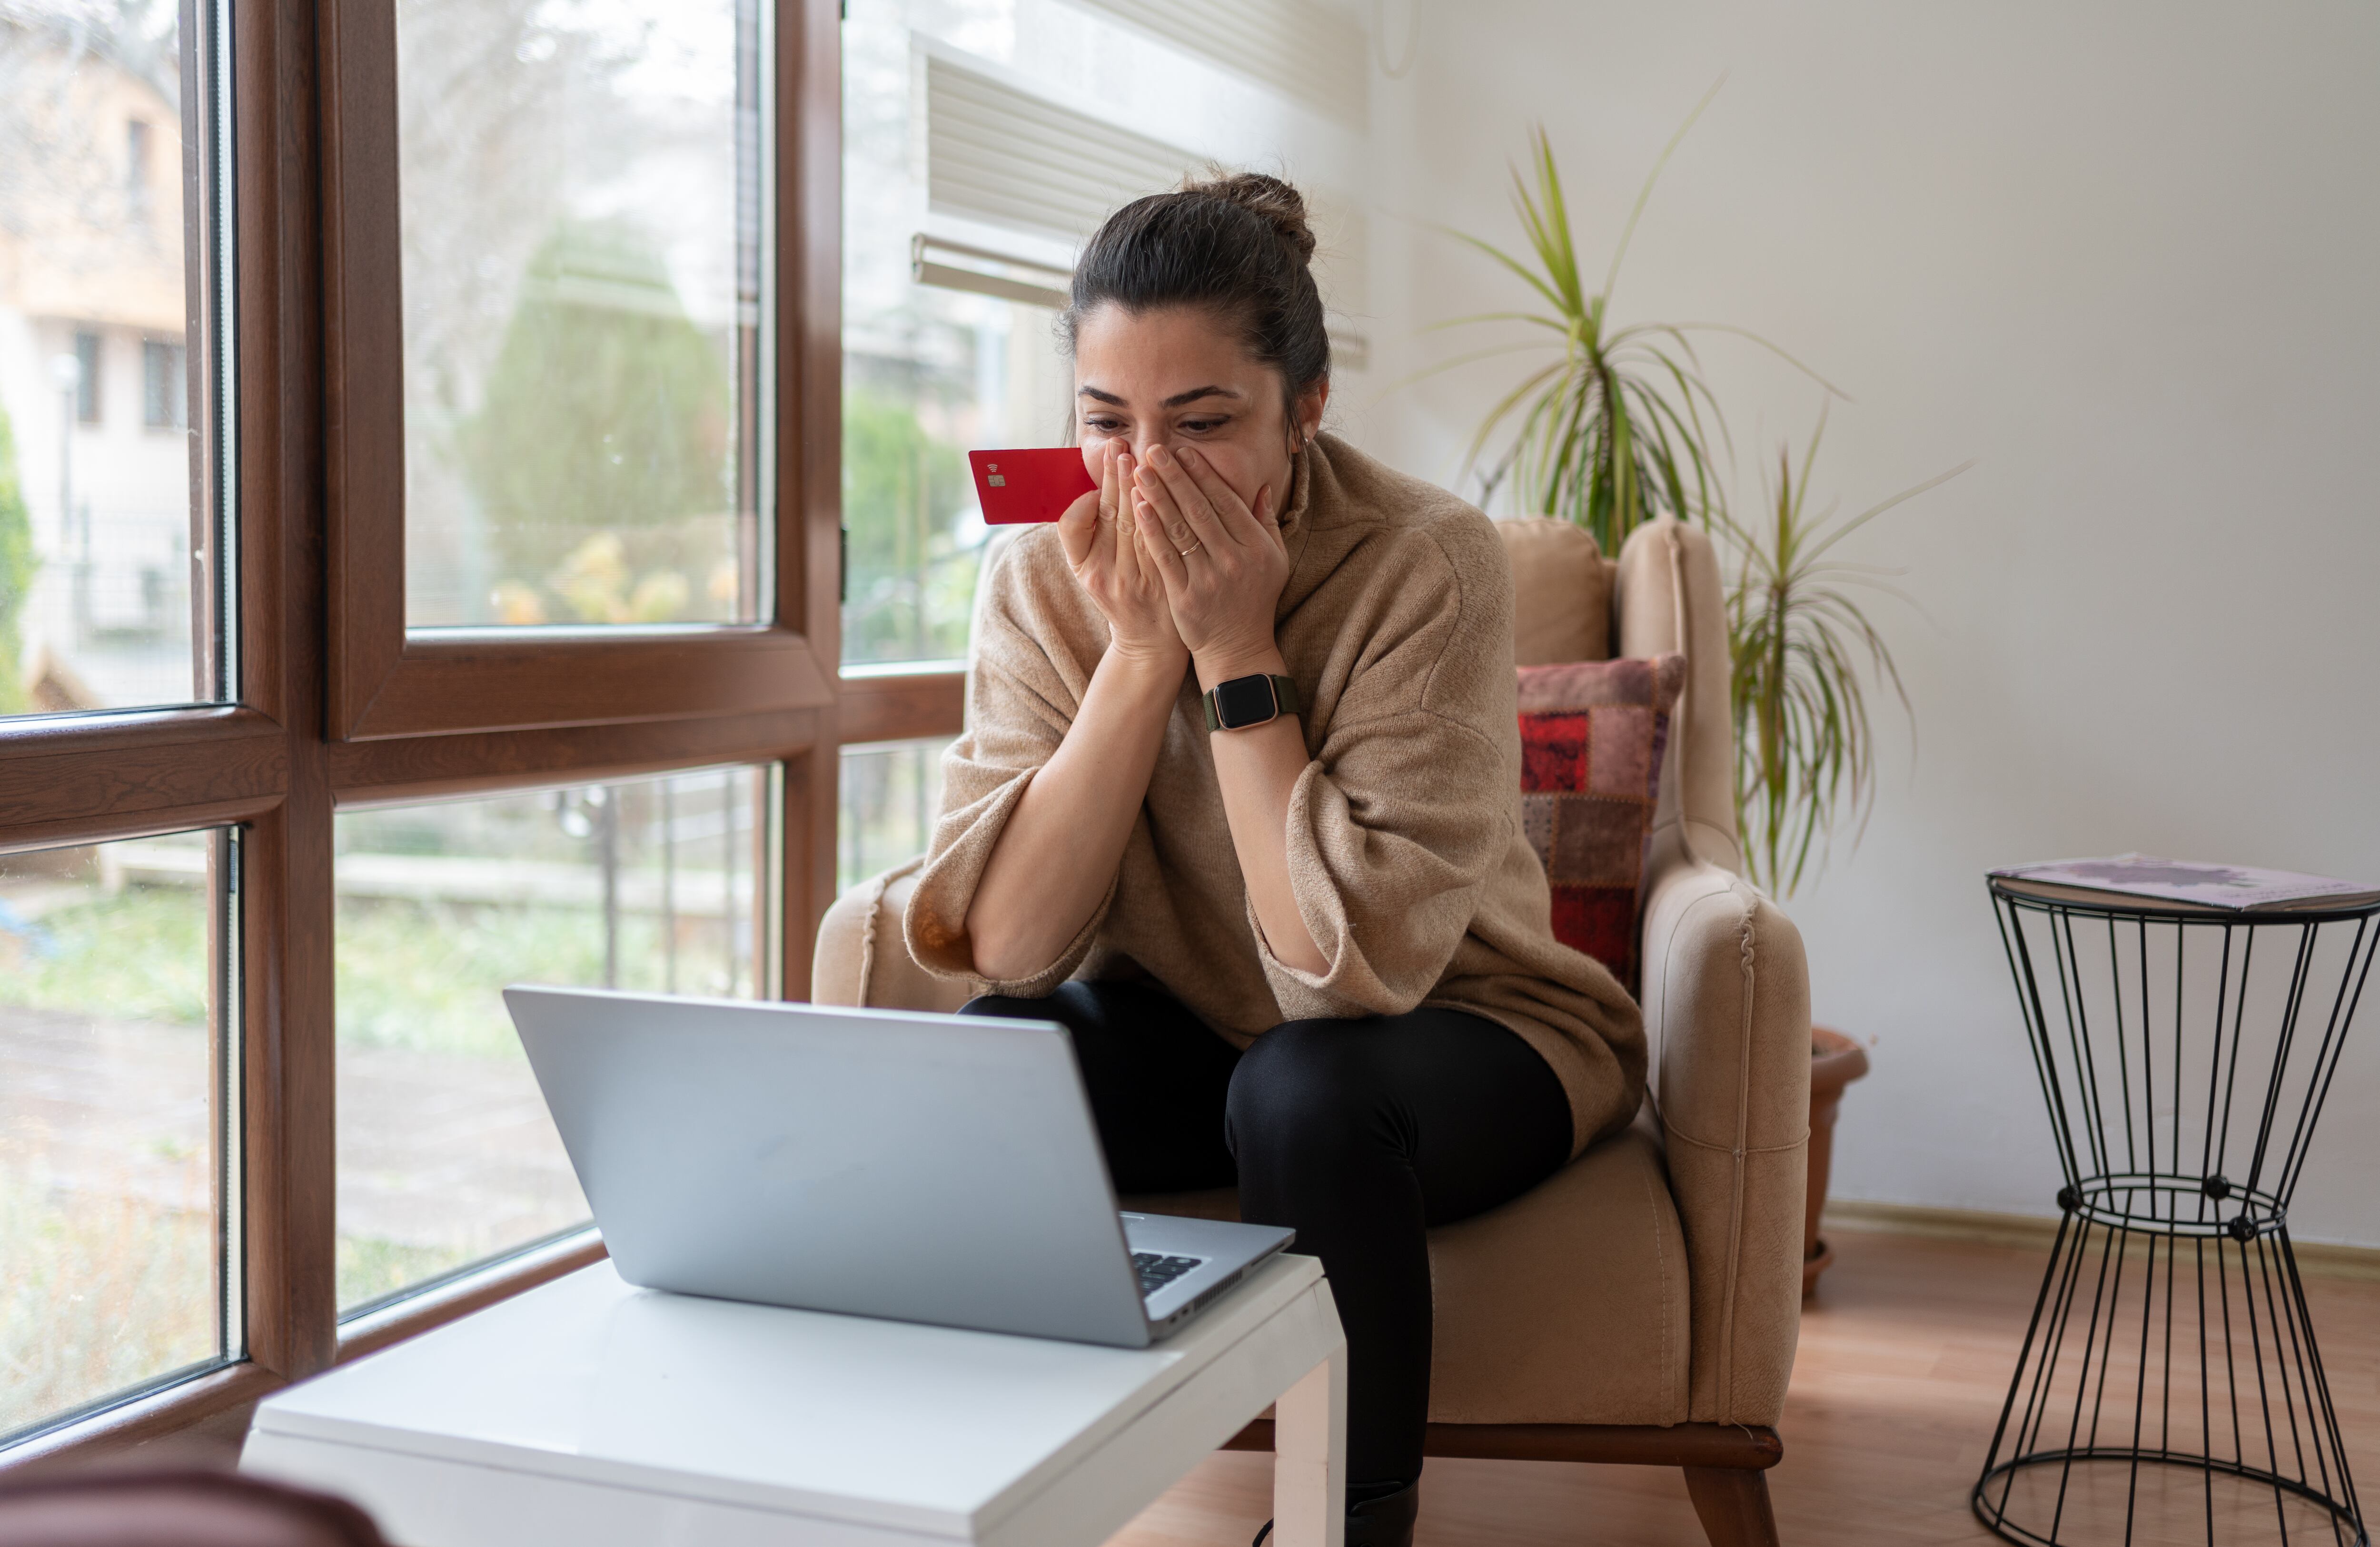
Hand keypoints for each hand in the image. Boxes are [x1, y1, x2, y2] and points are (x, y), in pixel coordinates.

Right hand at [1057, 440, 1184, 665]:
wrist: (1150, 644)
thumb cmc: (1121, 596)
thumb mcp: (1092, 571)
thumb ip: (1085, 534)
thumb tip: (1089, 490)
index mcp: (1083, 568)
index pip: (1074, 524)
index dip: (1086, 492)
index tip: (1099, 464)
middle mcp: (1105, 575)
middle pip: (1109, 518)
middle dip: (1115, 478)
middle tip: (1120, 446)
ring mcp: (1135, 582)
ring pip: (1136, 528)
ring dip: (1140, 490)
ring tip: (1144, 458)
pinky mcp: (1162, 587)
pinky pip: (1162, 545)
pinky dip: (1162, 519)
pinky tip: (1165, 495)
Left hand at [1130, 444, 1290, 679]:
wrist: (1237, 649)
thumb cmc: (1255, 599)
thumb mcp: (1275, 560)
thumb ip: (1266, 522)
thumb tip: (1261, 485)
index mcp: (1256, 547)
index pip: (1226, 502)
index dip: (1203, 475)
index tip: (1183, 451)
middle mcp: (1233, 560)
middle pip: (1199, 509)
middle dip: (1174, 476)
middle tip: (1154, 449)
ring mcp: (1208, 579)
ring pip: (1179, 529)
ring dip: (1157, 496)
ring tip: (1139, 470)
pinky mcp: (1184, 596)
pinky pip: (1164, 556)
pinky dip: (1150, 529)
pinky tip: (1137, 506)